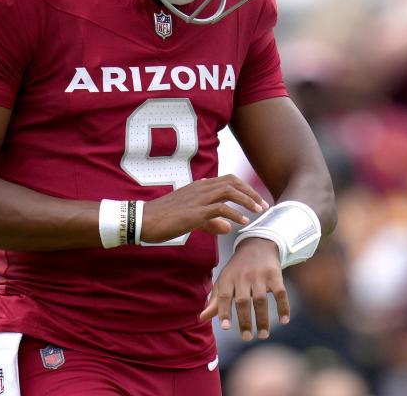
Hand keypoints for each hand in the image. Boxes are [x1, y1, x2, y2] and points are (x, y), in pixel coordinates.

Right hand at [140, 175, 266, 243]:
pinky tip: (243, 222)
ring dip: (248, 200)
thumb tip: (228, 226)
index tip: (256, 200)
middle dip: (251, 192)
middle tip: (264, 205)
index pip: (228, 180)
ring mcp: (198, 199)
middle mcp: (200, 188)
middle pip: (233, 182)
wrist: (142, 220)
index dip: (244, 188)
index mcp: (199, 187)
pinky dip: (235, 214)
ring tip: (259, 211)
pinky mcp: (195, 212)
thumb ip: (210, 222)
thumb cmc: (163, 219)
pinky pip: (221, 209)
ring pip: (230, 191)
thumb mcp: (190, 219)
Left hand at [199, 237, 289, 340]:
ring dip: (263, 320)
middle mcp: (243, 276)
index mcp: (227, 278)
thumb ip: (215, 301)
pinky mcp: (275, 274)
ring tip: (263, 335)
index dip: (224, 312)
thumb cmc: (237, 269)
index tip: (226, 327)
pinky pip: (280, 293)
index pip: (224, 297)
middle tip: (246, 338)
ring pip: (261, 300)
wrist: (257, 244)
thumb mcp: (224, 280)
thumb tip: (202, 318)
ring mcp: (260, 275)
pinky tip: (284, 320)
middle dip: (244, 321)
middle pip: (243, 301)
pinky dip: (283, 307)